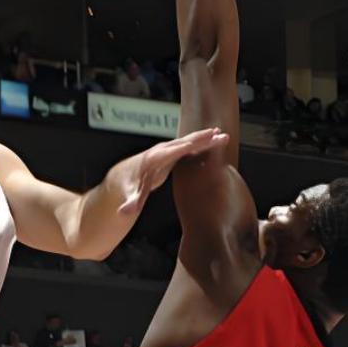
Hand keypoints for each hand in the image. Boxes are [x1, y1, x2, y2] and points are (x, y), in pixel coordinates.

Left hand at [112, 128, 228, 219]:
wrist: (125, 175)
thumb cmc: (130, 185)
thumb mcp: (131, 196)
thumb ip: (131, 203)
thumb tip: (124, 212)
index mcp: (154, 159)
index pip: (172, 152)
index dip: (184, 147)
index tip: (197, 143)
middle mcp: (162, 150)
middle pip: (184, 142)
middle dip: (201, 138)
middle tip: (218, 135)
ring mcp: (168, 149)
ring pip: (189, 141)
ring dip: (206, 138)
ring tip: (223, 135)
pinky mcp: (172, 152)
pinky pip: (190, 146)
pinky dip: (203, 143)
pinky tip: (216, 140)